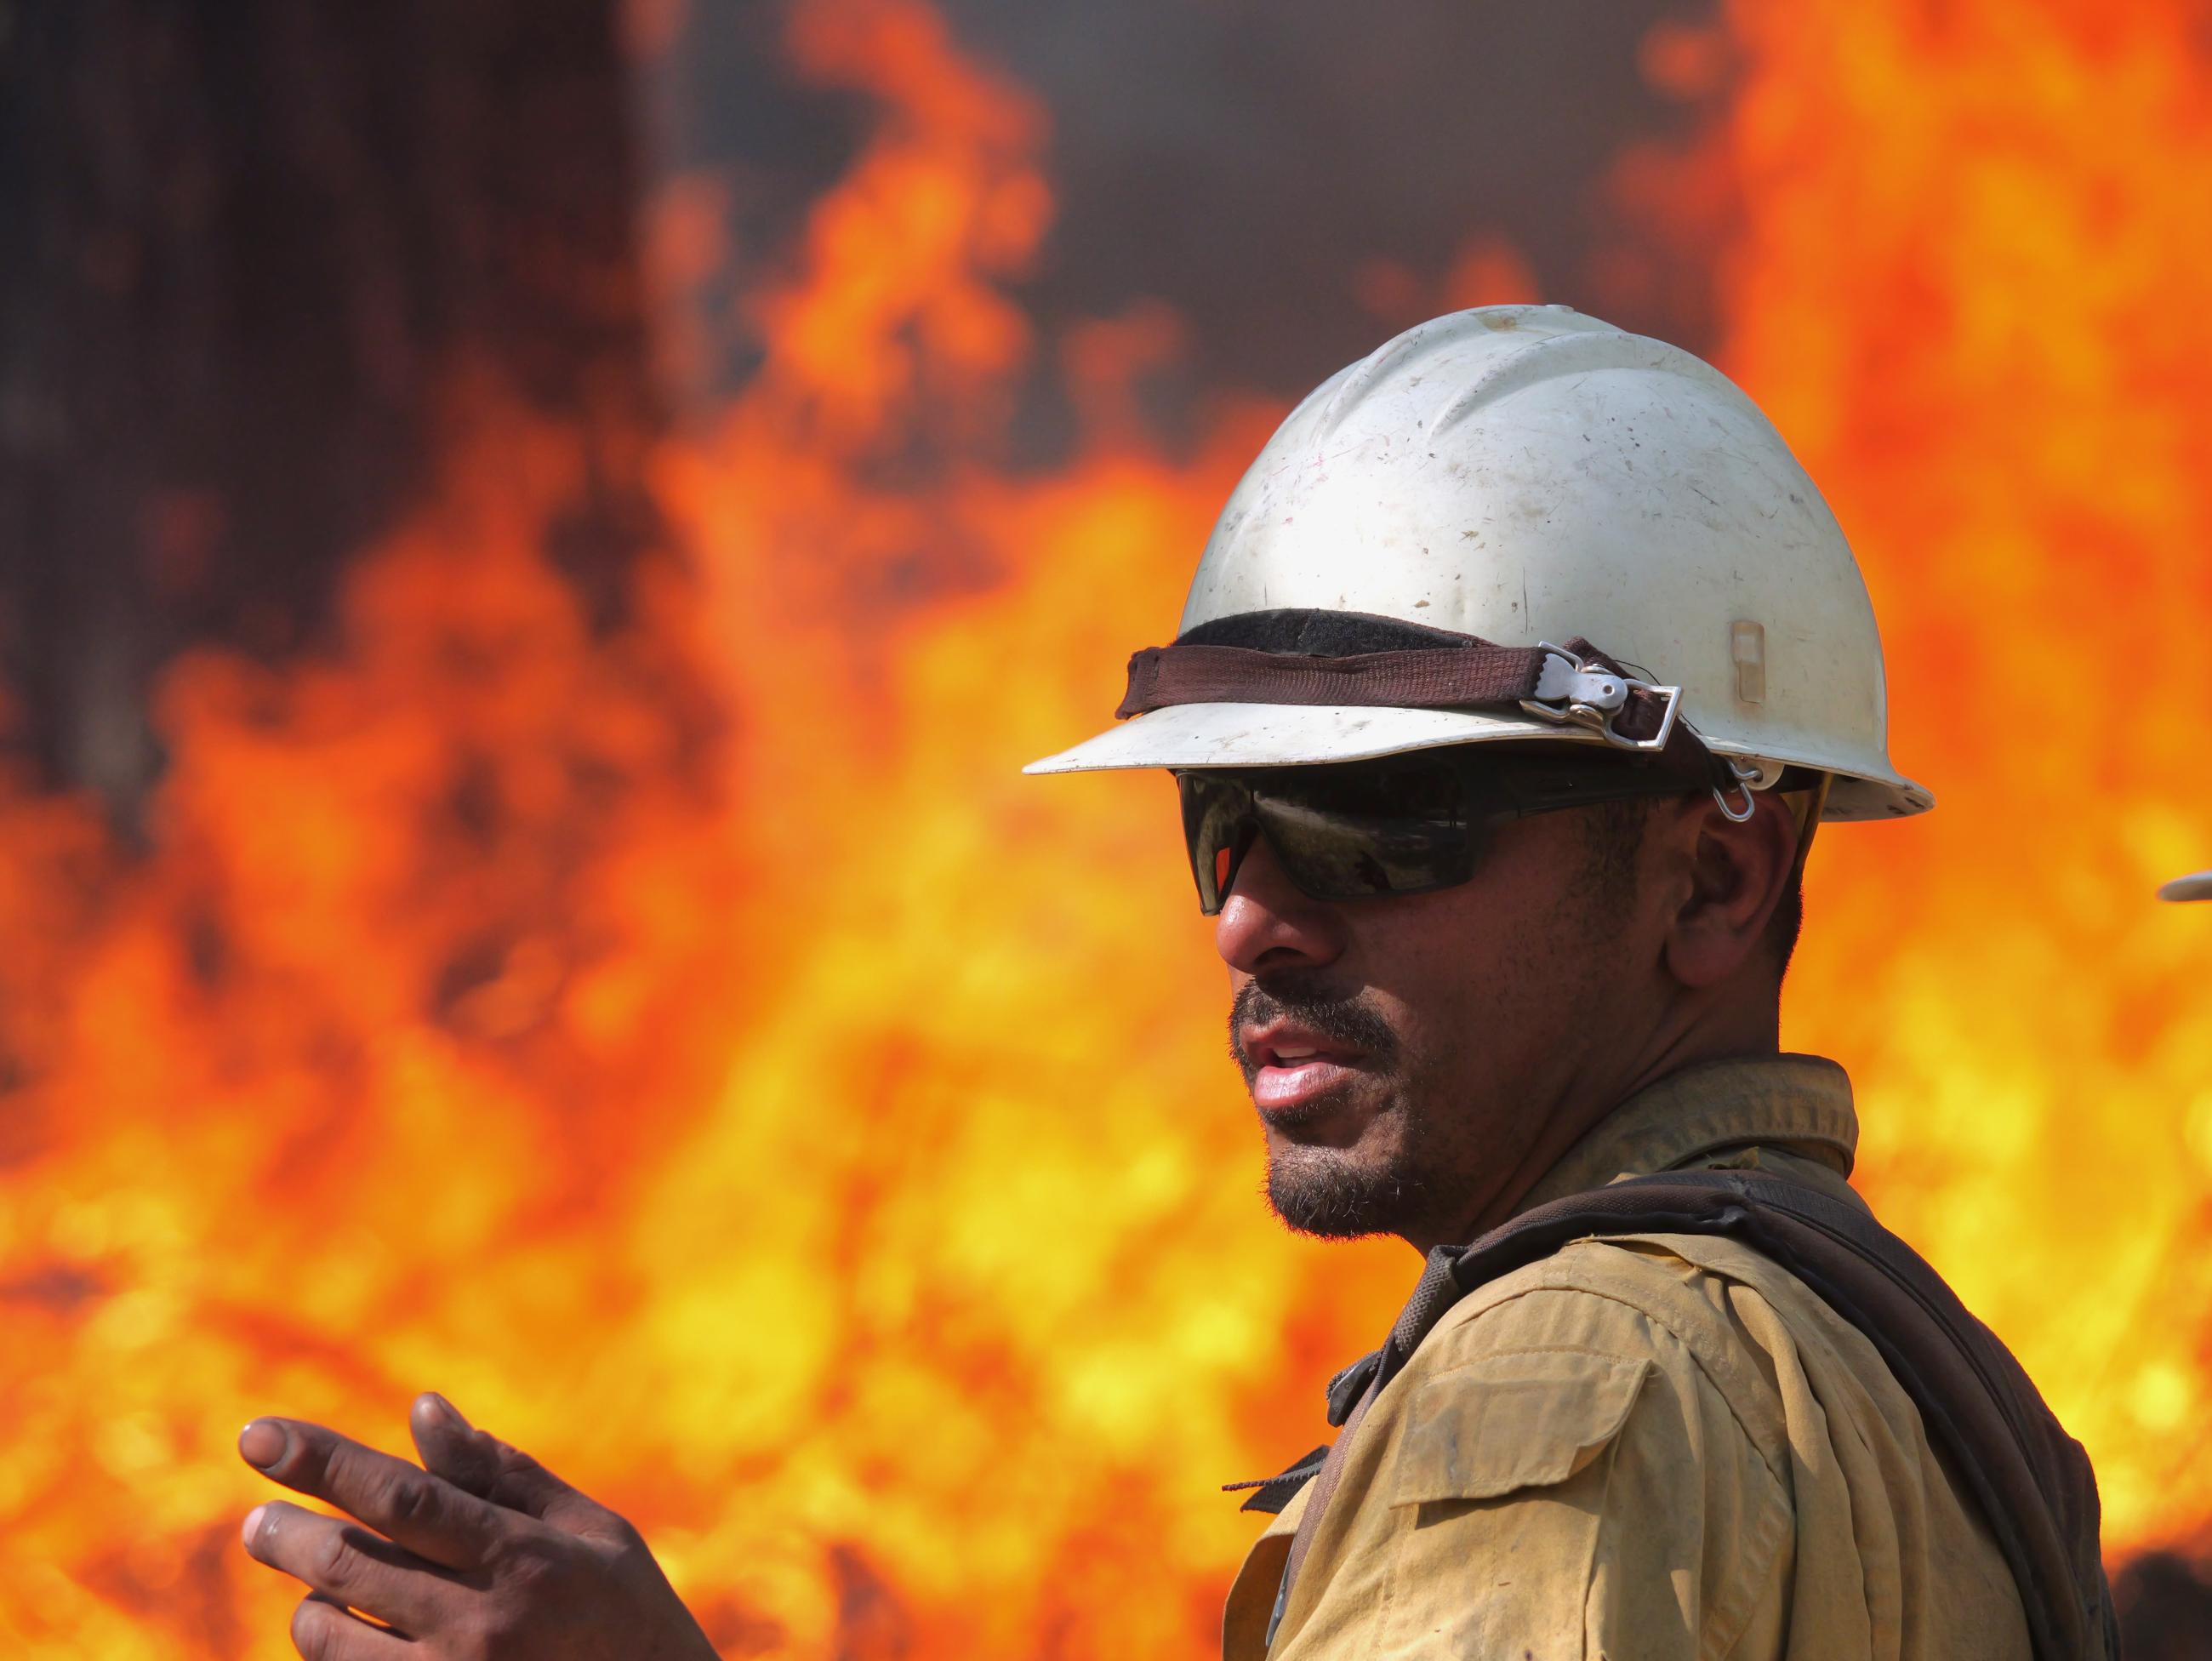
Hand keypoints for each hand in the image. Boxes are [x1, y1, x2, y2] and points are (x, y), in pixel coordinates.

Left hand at [238, 1393, 718, 1660]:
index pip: (403, 1498)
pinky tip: (353, 1639)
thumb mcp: (591, 1531)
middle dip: (287, 1536)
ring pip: (330, 1638)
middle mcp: (483, 1626)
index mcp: (525, 1558)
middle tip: (260, 1524)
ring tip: (326, 1593)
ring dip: (313, 1607)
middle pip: (346, 1567)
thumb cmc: (629, 1614)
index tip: (256, 1434)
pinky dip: (337, 1656)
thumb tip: (422, 1408)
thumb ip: (501, 1472)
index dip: (323, 1462)